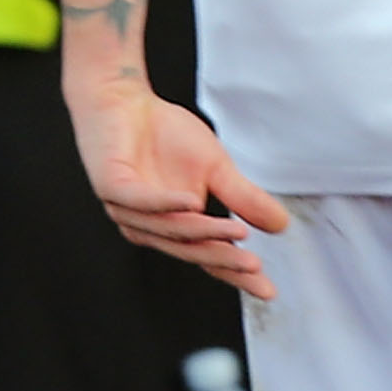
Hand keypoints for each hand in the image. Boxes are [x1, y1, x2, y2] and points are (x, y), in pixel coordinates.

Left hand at [67, 77, 290, 295]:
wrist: (123, 101)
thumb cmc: (165, 135)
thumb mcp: (216, 168)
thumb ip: (243, 197)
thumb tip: (280, 225)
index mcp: (174, 227)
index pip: (208, 255)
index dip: (237, 273)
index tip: (267, 289)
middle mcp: (149, 227)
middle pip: (190, 250)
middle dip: (224, 260)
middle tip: (254, 266)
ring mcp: (127, 210)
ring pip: (170, 229)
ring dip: (204, 232)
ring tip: (238, 231)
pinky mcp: (111, 187)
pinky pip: (142, 201)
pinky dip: (167, 203)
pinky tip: (193, 202)